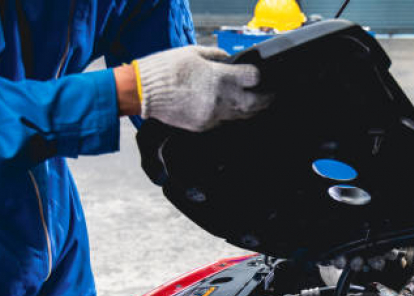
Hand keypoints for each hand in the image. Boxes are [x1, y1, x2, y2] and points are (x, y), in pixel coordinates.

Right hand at [129, 45, 269, 131]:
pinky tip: (227, 109)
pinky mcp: (204, 126)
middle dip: (265, 100)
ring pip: (240, 116)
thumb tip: (230, 59)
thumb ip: (216, 56)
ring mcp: (212, 115)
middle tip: (269, 97)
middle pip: (254, 104)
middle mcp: (219, 98)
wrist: (144, 92)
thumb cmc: (166, 69)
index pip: (253, 79)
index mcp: (219, 77)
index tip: (261, 77)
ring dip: (248, 110)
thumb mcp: (193, 53)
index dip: (259, 77)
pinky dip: (228, 115)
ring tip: (253, 104)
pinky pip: (223, 122)